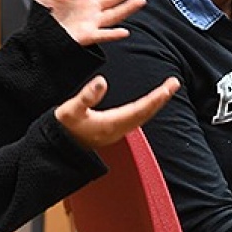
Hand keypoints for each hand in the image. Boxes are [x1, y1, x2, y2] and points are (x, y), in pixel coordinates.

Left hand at [33, 0, 147, 47]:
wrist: (38, 36)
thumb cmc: (42, 15)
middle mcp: (92, 8)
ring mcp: (92, 22)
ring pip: (115, 13)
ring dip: (128, 8)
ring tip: (141, 0)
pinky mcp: (87, 36)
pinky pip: (103, 35)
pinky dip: (113, 34)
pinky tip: (124, 32)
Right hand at [54, 75, 179, 149]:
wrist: (57, 150)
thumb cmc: (62, 130)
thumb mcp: (70, 110)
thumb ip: (86, 96)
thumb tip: (102, 81)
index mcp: (111, 124)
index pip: (140, 109)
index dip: (156, 98)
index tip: (169, 86)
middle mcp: (117, 130)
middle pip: (146, 113)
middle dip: (161, 98)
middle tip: (174, 83)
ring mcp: (116, 132)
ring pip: (142, 117)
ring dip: (155, 104)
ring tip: (165, 91)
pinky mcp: (112, 132)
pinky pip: (135, 119)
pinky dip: (145, 109)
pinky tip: (146, 104)